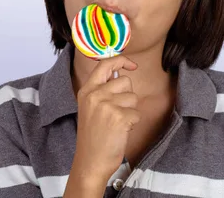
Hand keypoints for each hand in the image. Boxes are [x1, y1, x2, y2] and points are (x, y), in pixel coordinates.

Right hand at [70, 55, 139, 182]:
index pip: (105, 65)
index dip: (121, 61)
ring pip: (133, 97)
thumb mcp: (90, 107)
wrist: (90, 162)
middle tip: (116, 113)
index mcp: (87, 90)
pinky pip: (137, 113)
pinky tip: (120, 131)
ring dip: (130, 110)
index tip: (132, 65)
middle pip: (125, 81)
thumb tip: (121, 74)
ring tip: (117, 123)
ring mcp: (106, 105)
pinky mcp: (119, 117)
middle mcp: (95, 95)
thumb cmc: (93, 136)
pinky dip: (133, 123)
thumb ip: (102, 89)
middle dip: (127, 96)